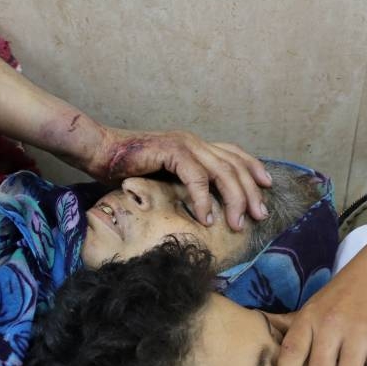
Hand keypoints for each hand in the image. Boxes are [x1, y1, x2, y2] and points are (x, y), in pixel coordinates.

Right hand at [85, 127, 271, 231]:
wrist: (99, 151)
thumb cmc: (126, 167)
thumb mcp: (163, 177)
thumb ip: (183, 184)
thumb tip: (202, 207)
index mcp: (194, 145)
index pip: (233, 154)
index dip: (253, 168)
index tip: (267, 187)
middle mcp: (194, 142)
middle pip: (234, 165)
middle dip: (250, 192)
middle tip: (258, 215)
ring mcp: (184, 144)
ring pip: (222, 171)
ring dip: (233, 199)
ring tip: (236, 223)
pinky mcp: (171, 151)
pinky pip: (196, 177)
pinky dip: (204, 199)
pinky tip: (206, 218)